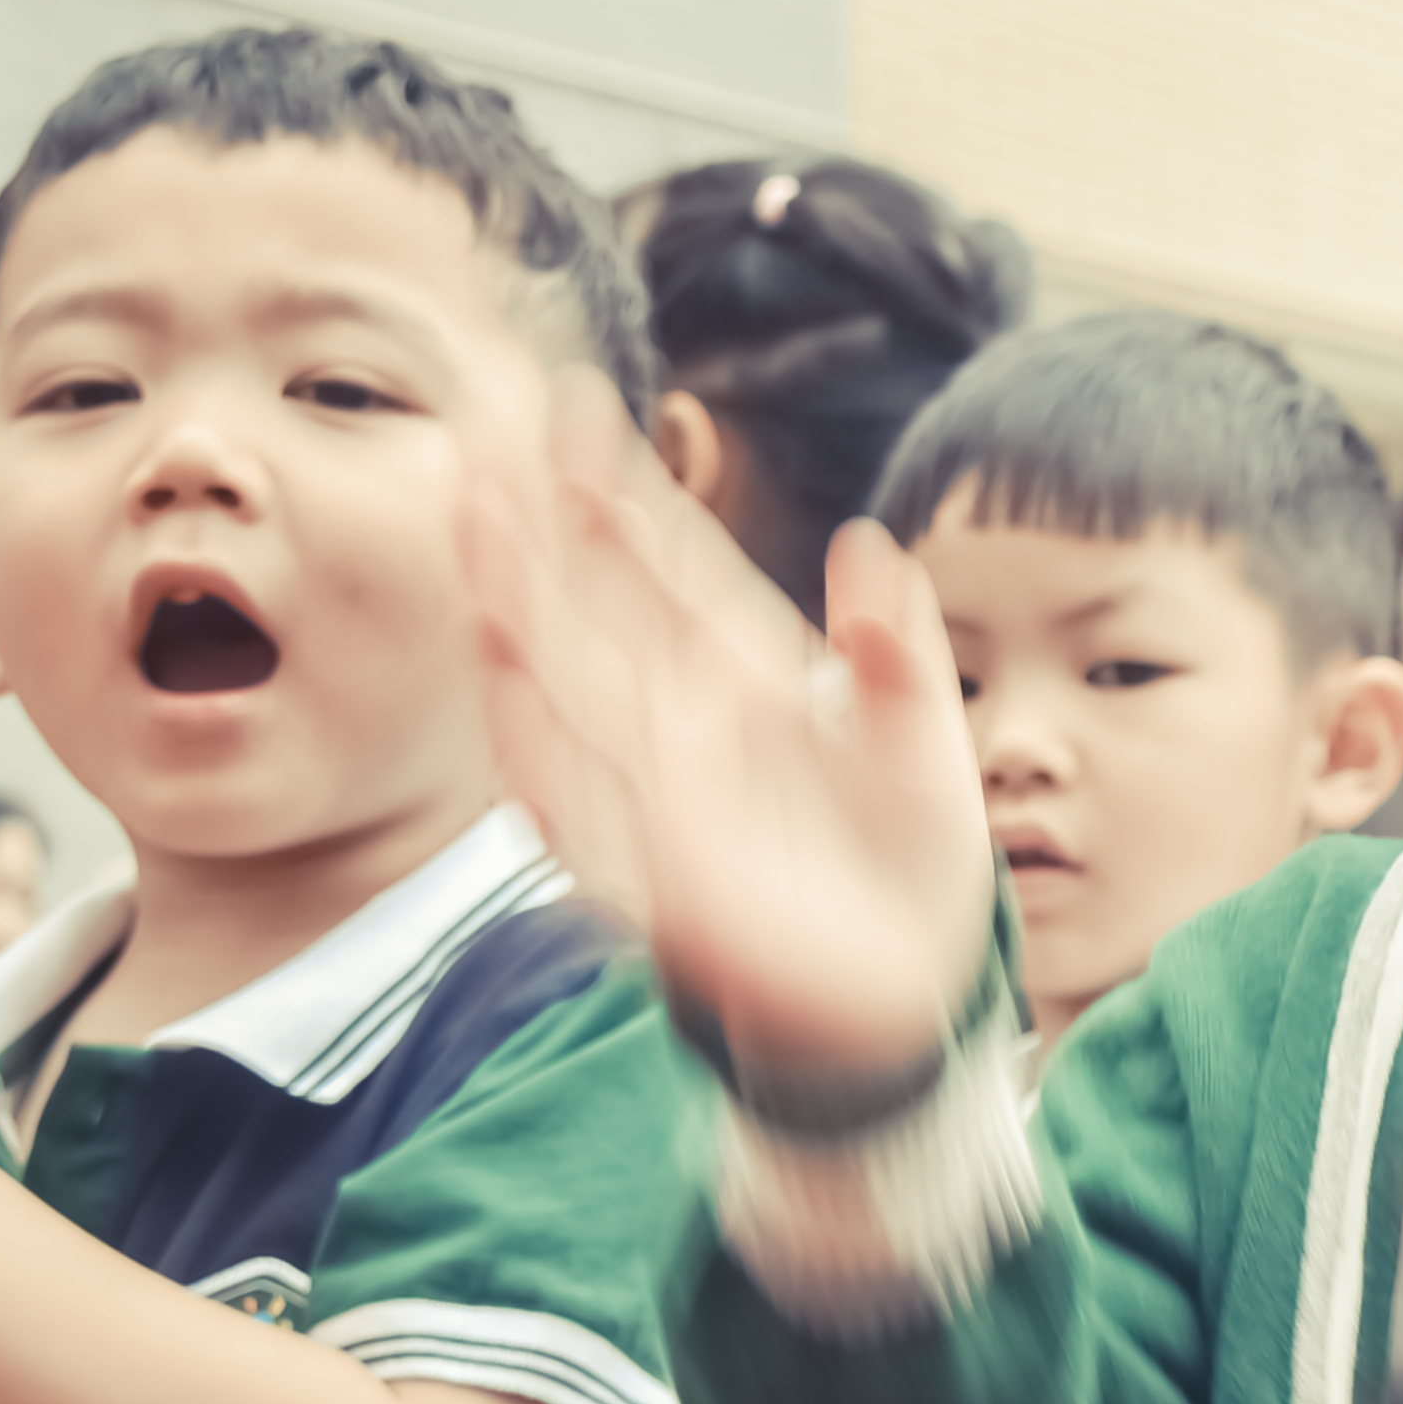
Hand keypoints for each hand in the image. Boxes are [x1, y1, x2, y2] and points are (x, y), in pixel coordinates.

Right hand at [465, 395, 990, 1079]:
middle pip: (594, 605)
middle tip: (486, 432)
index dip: (619, 490)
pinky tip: (502, 673)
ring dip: (520, 611)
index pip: (667, 566)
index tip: (574, 407)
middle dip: (540, 526)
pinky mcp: (655, 873)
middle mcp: (686, 723)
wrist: (909, 996)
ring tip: (477, 529)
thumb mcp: (925, 744)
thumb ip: (900, 651)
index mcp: (749, 678)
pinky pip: (577, 798)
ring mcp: (660, 793)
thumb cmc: (912, 865)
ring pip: (568, 684)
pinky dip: (540, 738)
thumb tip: (870, 544)